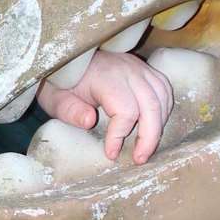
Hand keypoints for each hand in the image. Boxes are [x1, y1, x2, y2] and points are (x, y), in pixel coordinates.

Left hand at [36, 49, 173, 163]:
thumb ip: (70, 111)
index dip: (120, 134)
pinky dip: (163, 110)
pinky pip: (163, 89)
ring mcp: (138, 67)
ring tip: (146, 147)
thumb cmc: (62, 84)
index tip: (111, 153)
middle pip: (151, 104)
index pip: (125, 109)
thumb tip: (89, 121)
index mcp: (104, 76)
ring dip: (159, 125)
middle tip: (139, 159)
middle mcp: (126, 69)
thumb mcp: (56, 99)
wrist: (67, 59)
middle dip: (149, 136)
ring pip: (162, 96)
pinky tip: (153, 126)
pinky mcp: (144, 69)